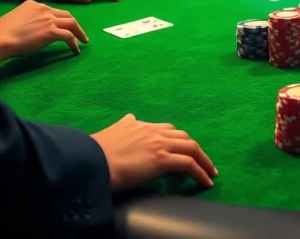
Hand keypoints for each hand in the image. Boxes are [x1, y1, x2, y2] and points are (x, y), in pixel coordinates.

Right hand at [0, 0, 87, 62]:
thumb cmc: (1, 33)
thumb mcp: (15, 19)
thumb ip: (27, 20)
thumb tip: (33, 30)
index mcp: (33, 4)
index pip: (52, 11)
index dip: (59, 19)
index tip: (62, 27)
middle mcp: (44, 9)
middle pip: (66, 15)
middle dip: (73, 24)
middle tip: (78, 33)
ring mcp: (49, 19)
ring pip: (71, 23)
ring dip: (79, 33)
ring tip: (82, 41)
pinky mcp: (52, 31)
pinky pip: (69, 36)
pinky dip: (74, 43)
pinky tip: (76, 50)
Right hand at [91, 114, 217, 190]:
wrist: (89, 162)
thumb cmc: (95, 153)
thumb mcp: (111, 132)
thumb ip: (123, 126)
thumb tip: (129, 118)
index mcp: (139, 124)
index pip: (166, 129)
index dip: (177, 140)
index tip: (182, 149)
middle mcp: (152, 130)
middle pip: (183, 136)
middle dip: (194, 148)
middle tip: (202, 160)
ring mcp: (158, 143)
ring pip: (191, 147)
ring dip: (204, 160)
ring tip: (210, 172)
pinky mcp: (161, 159)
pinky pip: (189, 165)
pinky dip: (201, 173)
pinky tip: (206, 182)